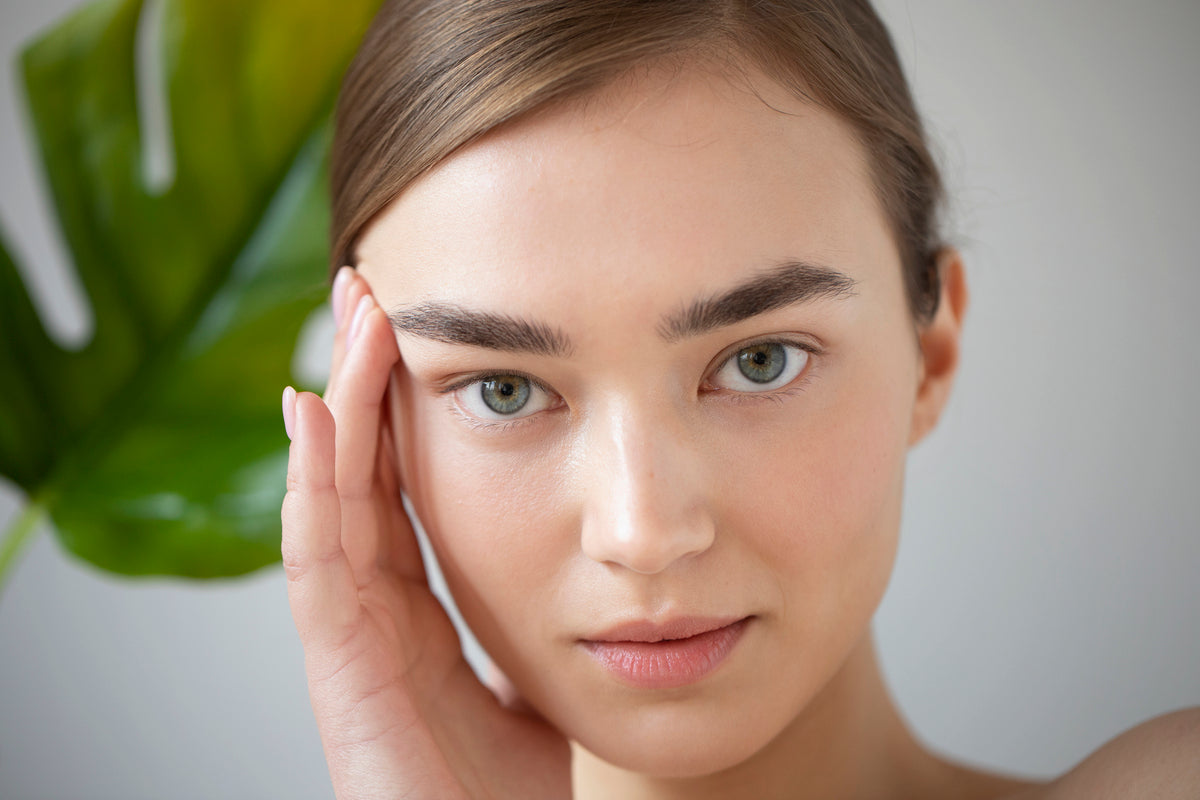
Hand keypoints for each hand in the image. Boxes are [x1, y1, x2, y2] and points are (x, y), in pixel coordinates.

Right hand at [281, 269, 571, 798]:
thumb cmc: (524, 795)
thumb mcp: (549, 682)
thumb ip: (551, 622)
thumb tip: (598, 564)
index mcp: (425, 614)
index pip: (406, 488)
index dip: (406, 411)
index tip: (426, 328)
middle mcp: (382, 612)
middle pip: (364, 473)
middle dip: (367, 380)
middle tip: (376, 287)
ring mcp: (355, 635)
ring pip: (337, 494)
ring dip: (344, 401)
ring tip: (357, 313)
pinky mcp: (340, 666)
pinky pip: (318, 557)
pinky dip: (313, 482)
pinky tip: (315, 410)